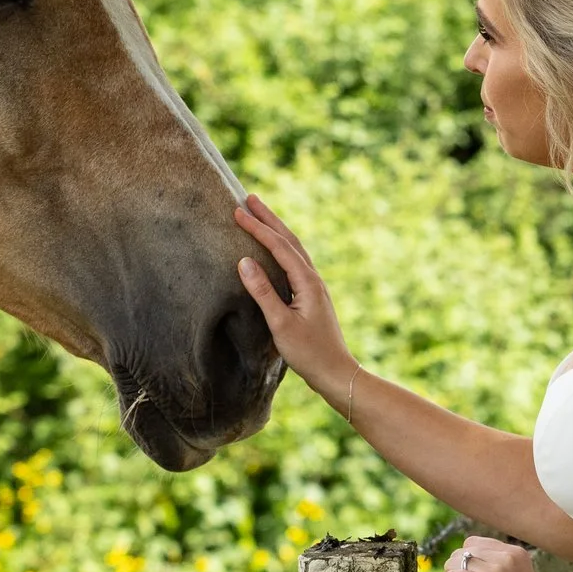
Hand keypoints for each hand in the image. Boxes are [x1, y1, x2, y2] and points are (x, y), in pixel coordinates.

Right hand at [232, 195, 359, 405]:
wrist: (336, 373)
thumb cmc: (308, 353)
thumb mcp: (280, 324)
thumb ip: (262, 292)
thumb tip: (243, 261)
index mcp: (307, 281)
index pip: (279, 246)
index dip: (257, 227)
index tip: (236, 212)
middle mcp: (313, 278)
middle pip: (289, 240)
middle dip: (269, 218)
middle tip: (249, 199)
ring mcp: (314, 286)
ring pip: (293, 249)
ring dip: (276, 230)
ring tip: (260, 215)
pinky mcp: (311, 296)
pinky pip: (294, 262)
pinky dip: (281, 248)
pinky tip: (274, 250)